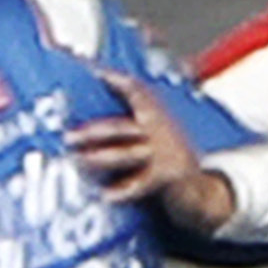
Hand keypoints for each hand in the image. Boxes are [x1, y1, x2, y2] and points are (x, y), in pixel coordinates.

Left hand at [69, 93, 234, 234]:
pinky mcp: (169, 176)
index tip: (96, 72)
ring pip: (126, 154)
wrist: (200, 189)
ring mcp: (165, 154)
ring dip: (99, 157)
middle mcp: (160, 131)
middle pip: (120, 127)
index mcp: (156, 117)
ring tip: (79, 161)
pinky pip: (141, 184)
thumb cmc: (165, 161)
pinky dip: (122, 191)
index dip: (118, 81)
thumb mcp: (154, 137)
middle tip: (68, 138)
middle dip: (92, 132)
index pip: (136, 92)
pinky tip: (106, 195)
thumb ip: (131, 127)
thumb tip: (86, 127)